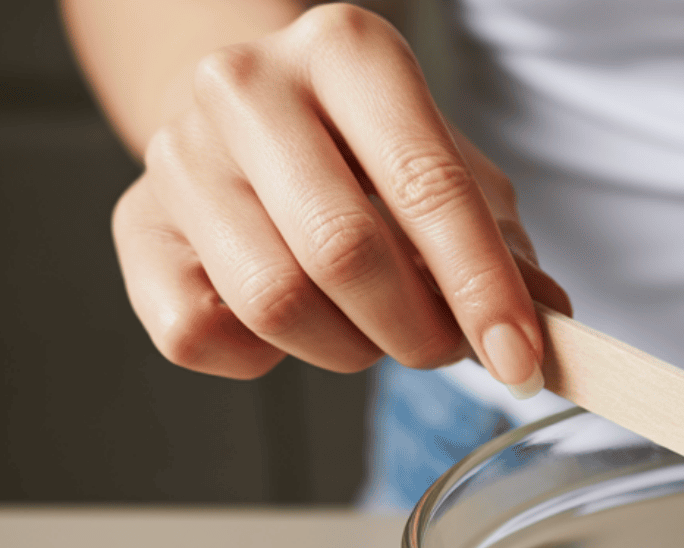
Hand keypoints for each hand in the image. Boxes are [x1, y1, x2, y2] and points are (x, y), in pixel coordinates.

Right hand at [110, 3, 567, 387]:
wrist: (257, 119)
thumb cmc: (370, 152)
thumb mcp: (454, 174)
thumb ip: (503, 246)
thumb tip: (548, 320)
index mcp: (347, 51)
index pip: (426, 184)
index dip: (481, 288)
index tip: (520, 358)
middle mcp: (249, 85)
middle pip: (343, 250)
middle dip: (414, 329)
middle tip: (443, 349)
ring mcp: (179, 152)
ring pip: (274, 301)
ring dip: (346, 349)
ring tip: (372, 332)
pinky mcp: (134, 224)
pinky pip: (198, 334)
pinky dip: (262, 359)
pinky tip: (290, 330)